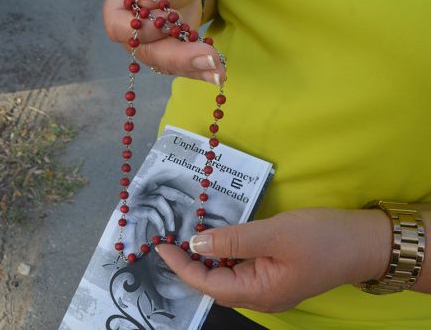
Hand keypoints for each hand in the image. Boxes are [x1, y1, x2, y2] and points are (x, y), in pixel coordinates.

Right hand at [103, 0, 225, 84]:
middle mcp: (133, 35)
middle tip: (208, 59)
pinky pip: (183, 65)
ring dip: (195, 68)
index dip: (145, 31)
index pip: (122, 29)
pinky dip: (202, 69)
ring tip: (218, 72)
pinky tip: (218, 73)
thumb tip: (148, 1)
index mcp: (119, 10)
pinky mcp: (171, 53)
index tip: (169, 19)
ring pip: (169, 64)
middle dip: (180, 58)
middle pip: (150, 53)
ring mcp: (152, 47)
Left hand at [155, 208, 390, 311]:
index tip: (161, 247)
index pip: (208, 284)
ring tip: (187, 236)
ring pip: (227, 275)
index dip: (182, 266)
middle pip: (214, 283)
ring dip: (206, 257)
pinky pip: (241, 266)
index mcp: (259, 292)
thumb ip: (233, 239)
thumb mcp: (275, 233)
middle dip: (189, 264)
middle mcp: (261, 295)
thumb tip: (196, 244)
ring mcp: (268, 285)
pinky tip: (218, 236)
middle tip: (170, 240)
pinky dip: (225, 252)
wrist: (366, 242)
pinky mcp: (275, 272)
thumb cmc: (323, 238)